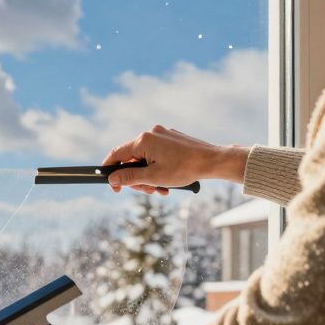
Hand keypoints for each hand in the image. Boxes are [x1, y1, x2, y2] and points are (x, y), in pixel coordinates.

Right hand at [101, 125, 247, 194]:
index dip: (111, 171)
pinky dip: (158, 169)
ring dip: (149, 176)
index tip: (113, 186)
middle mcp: (151, 134)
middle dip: (137, 178)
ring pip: (145, 159)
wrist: (213, 161)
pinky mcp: (172, 140)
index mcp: (143, 140)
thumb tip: (112, 178)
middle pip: (132, 159)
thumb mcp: (153, 177)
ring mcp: (162, 136)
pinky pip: (157, 155)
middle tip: (149, 190)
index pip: (117, 154)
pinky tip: (169, 180)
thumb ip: (129, 177)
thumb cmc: (184, 169)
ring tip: (162, 188)